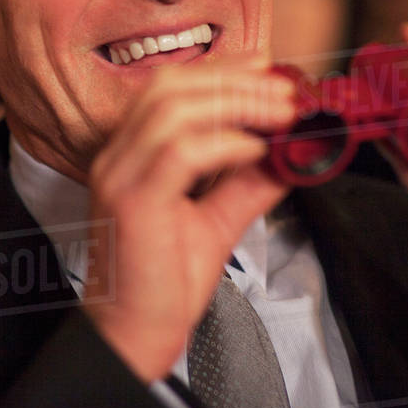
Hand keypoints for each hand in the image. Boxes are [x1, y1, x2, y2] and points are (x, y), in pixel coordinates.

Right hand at [82, 53, 294, 381]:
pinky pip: (179, 153)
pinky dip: (222, 142)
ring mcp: (120, 177)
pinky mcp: (132, 203)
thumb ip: (246, 185)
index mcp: (131, 154)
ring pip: (172, 110)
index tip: (270, 70)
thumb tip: (289, 153)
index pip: (169, 88)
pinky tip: (255, 148)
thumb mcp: (215, 223)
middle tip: (285, 90)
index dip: (222, 71)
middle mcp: (118, 157)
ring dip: (235, 103)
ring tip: (280, 112)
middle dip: (233, 79)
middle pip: (169, 86)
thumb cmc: (161, 285)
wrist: (131, 336)